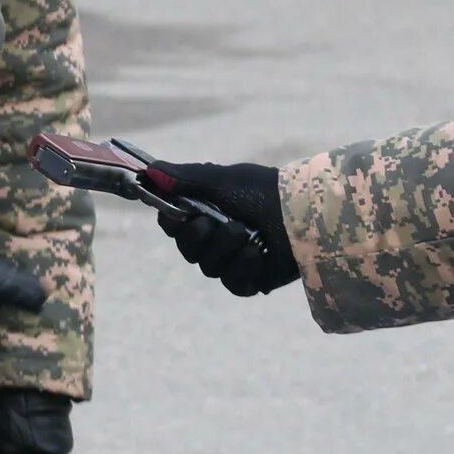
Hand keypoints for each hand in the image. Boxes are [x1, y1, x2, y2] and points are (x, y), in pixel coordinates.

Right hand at [137, 156, 298, 296]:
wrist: (304, 212)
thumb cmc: (265, 190)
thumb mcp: (223, 180)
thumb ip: (186, 177)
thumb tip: (149, 171)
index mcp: (205, 213)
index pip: (172, 225)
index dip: (172, 222)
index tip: (177, 213)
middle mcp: (215, 240)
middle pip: (187, 250)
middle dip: (199, 235)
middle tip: (215, 221)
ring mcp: (232, 262)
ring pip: (208, 267)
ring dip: (227, 247)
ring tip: (249, 233)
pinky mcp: (250, 280)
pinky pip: (233, 283)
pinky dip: (244, 265)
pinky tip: (258, 251)